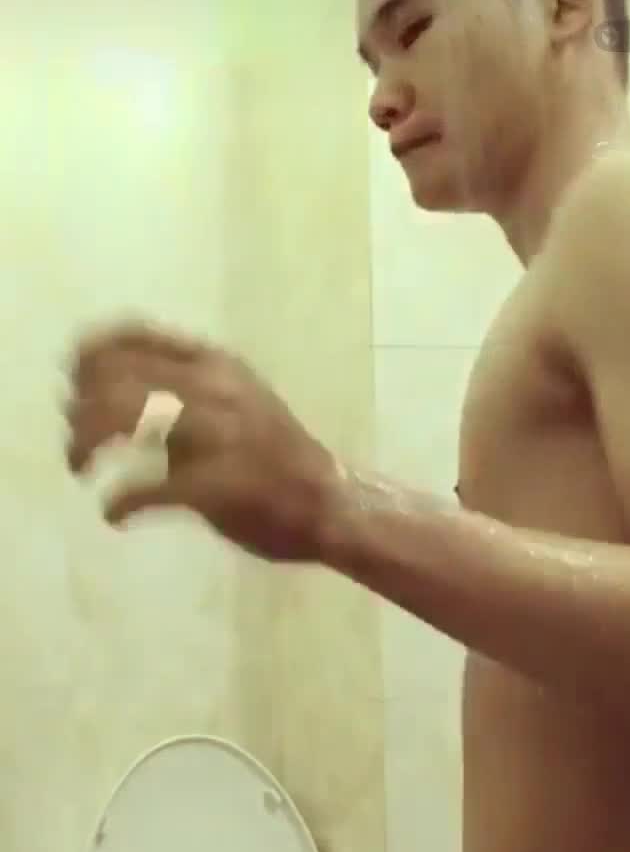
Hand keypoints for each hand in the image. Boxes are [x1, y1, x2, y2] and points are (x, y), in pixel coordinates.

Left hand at [64, 321, 339, 560]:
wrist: (335, 504)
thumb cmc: (279, 457)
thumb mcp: (236, 401)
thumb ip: (183, 393)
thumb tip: (113, 395)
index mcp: (217, 365)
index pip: (131, 335)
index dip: (89, 355)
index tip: (72, 383)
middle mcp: (215, 389)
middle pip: (115, 379)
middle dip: (79, 411)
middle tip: (76, 445)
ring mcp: (217, 436)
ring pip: (123, 421)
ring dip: (88, 446)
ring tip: (82, 469)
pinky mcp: (216, 486)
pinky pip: (146, 488)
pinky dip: (120, 502)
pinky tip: (114, 515)